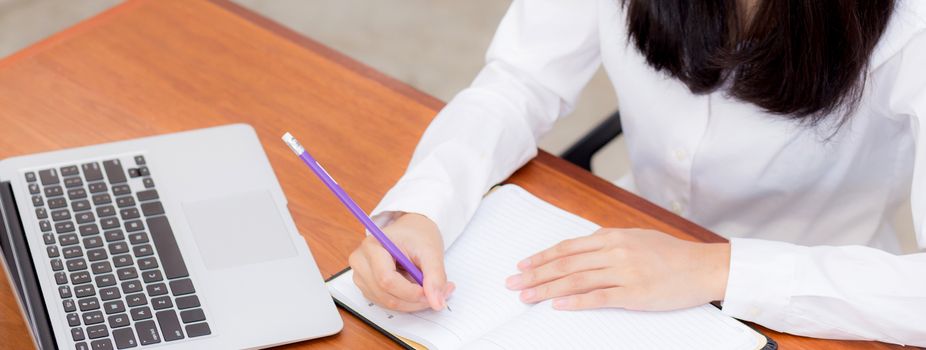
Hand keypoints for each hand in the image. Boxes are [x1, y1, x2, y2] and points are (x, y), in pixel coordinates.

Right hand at [348, 213, 453, 311]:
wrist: (411, 231)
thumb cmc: (417, 235)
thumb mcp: (431, 251)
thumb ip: (435, 276)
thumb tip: (437, 303)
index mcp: (372, 246)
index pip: (387, 279)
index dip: (410, 292)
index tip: (432, 293)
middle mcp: (361, 262)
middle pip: (386, 295)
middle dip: (415, 300)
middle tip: (438, 293)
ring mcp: (361, 276)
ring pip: (387, 302)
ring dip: (412, 302)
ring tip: (429, 287)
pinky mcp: (367, 287)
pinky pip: (386, 303)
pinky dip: (406, 302)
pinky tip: (417, 289)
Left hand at [505, 228, 728, 310]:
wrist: (703, 266)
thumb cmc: (671, 253)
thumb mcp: (636, 238)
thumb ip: (608, 242)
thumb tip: (581, 249)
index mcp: (612, 236)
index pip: (567, 247)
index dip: (541, 257)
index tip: (522, 265)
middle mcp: (614, 251)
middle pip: (564, 263)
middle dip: (534, 274)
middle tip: (512, 283)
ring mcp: (623, 272)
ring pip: (575, 279)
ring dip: (546, 288)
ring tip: (525, 296)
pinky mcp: (633, 293)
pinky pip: (598, 297)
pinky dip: (574, 301)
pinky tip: (556, 305)